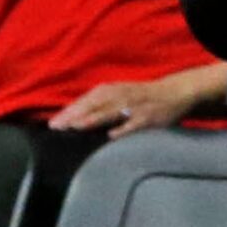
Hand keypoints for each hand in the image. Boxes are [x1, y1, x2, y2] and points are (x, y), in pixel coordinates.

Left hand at [48, 76, 200, 137]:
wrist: (174, 92)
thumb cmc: (141, 96)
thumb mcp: (119, 94)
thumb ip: (99, 105)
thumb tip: (73, 119)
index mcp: (110, 90)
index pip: (85, 101)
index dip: (68, 112)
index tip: (52, 124)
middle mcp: (120, 96)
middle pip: (93, 106)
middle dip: (74, 115)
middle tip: (57, 127)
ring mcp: (134, 106)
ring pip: (110, 112)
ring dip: (94, 118)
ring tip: (77, 127)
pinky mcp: (148, 117)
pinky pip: (134, 124)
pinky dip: (124, 128)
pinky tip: (112, 136)